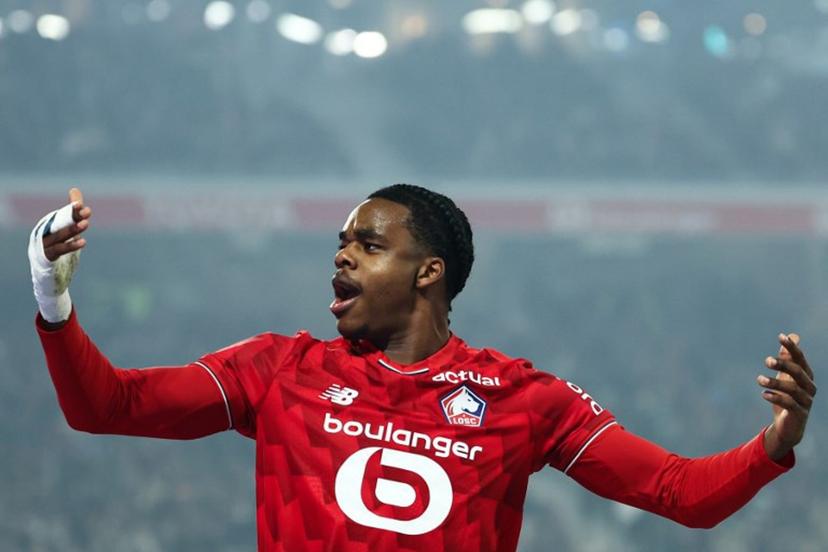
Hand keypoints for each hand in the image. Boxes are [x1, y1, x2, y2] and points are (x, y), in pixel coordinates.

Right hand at [43, 187, 91, 261]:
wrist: (42, 256)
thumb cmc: (56, 236)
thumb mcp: (65, 223)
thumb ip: (72, 210)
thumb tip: (74, 189)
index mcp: (52, 220)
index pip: (64, 214)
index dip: (73, 209)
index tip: (81, 204)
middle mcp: (47, 229)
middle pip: (61, 222)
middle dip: (74, 216)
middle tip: (87, 211)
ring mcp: (46, 241)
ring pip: (60, 235)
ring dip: (73, 229)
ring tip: (86, 223)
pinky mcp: (48, 253)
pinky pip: (59, 249)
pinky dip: (71, 245)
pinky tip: (83, 242)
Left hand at [757, 333, 816, 460]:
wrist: (788, 426)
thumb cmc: (787, 396)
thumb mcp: (786, 376)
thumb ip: (788, 358)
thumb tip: (793, 335)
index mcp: (806, 376)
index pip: (800, 359)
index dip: (792, 348)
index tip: (781, 336)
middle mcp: (809, 387)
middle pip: (798, 372)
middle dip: (783, 364)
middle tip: (766, 360)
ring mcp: (806, 401)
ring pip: (793, 389)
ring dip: (775, 382)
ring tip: (759, 379)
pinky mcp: (800, 414)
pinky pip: (790, 404)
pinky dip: (777, 397)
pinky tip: (764, 394)